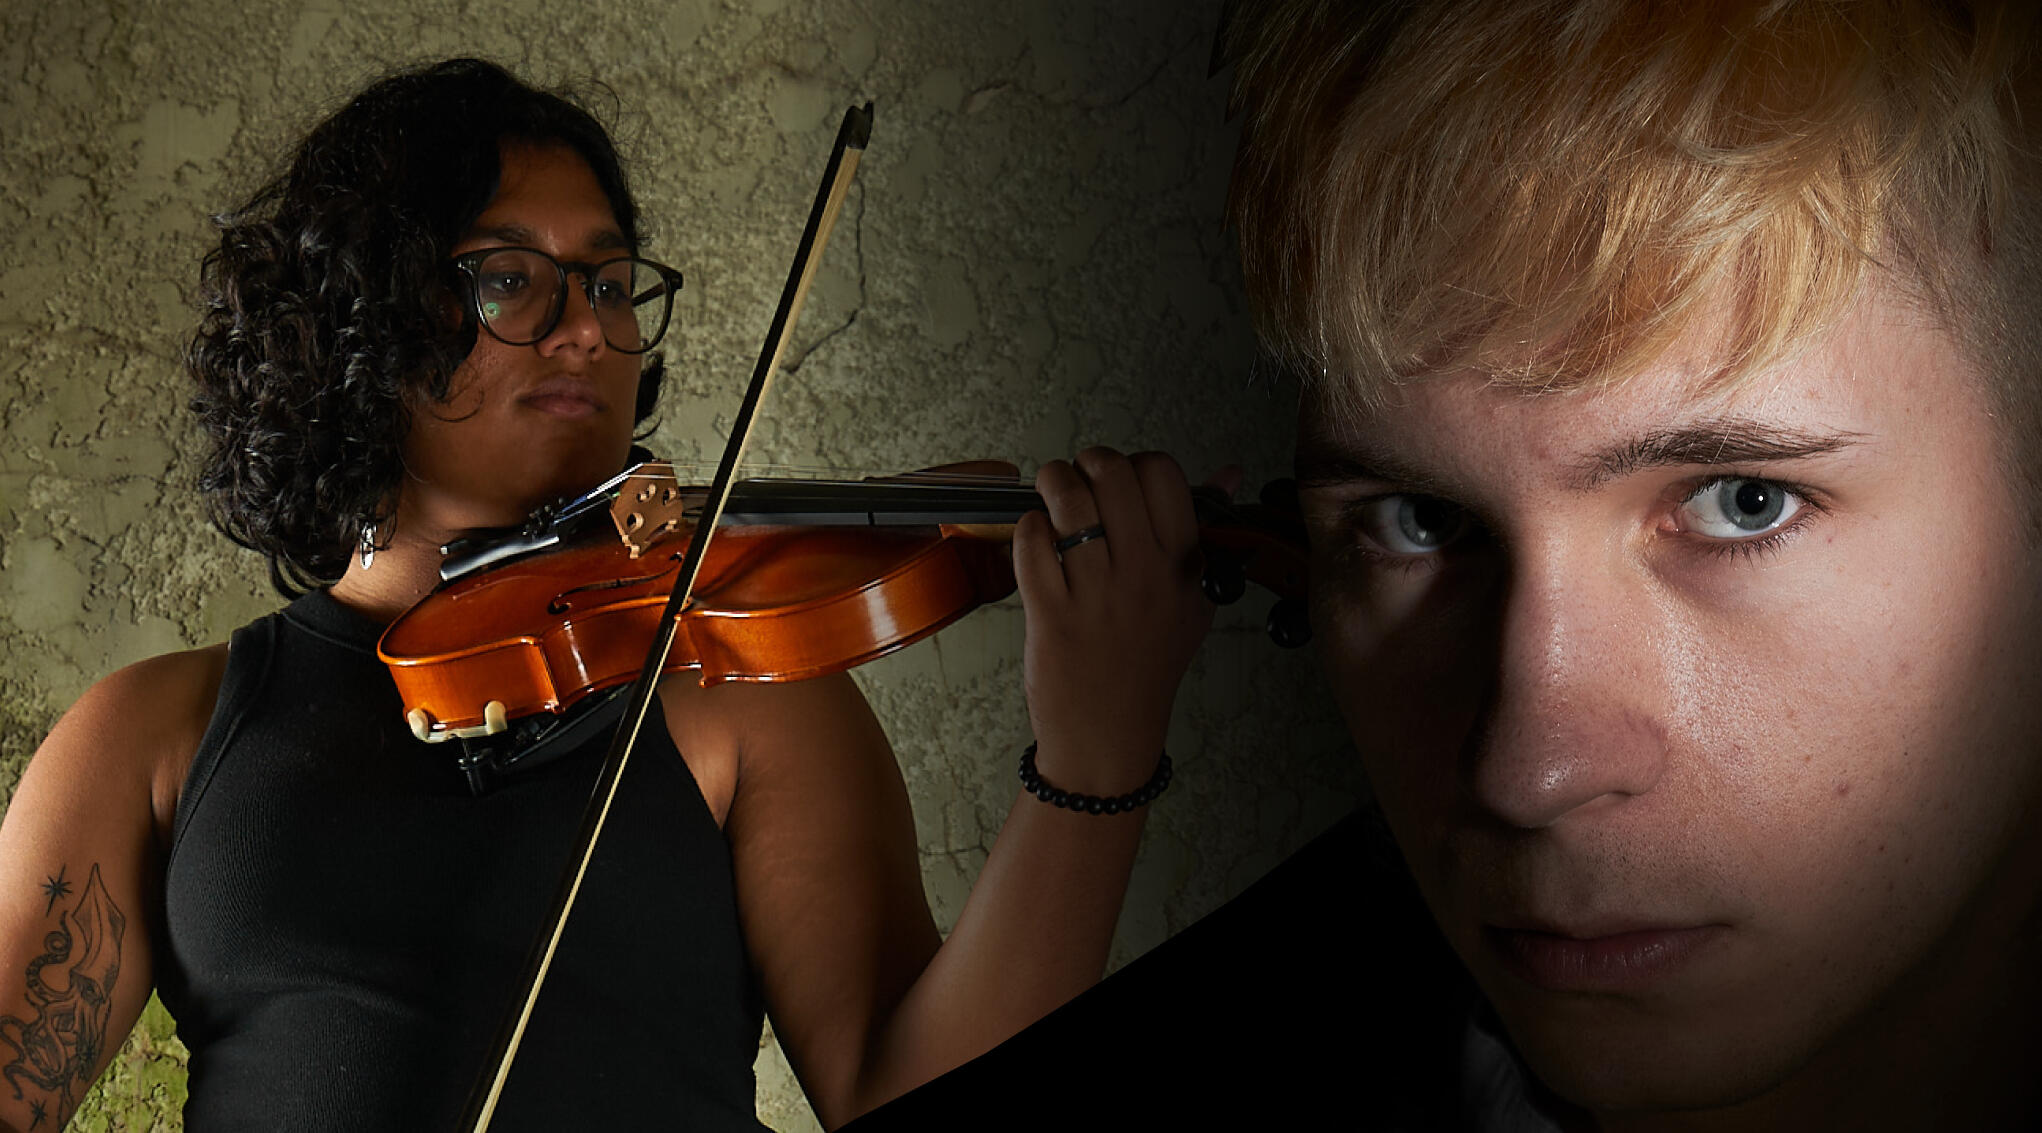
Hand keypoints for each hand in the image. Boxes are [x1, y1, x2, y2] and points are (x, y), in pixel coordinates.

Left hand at [1014, 448, 1234, 794]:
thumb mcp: (1193, 601)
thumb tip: (1230, 472)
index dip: (1135, 463)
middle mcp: (1144, 575)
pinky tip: (1036, 540)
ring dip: (1052, 484)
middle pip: (1114, 473)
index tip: (1119, 481)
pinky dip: (1027, 528)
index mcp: (1183, 566)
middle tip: (1078, 479)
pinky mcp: (1051, 614)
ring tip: (1050, 496)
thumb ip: (1206, 533)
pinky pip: (1032, 542)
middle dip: (1086, 462)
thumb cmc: (1147, 666)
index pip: (1164, 473)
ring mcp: (1098, 595)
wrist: (1109, 737)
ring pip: (1069, 500)